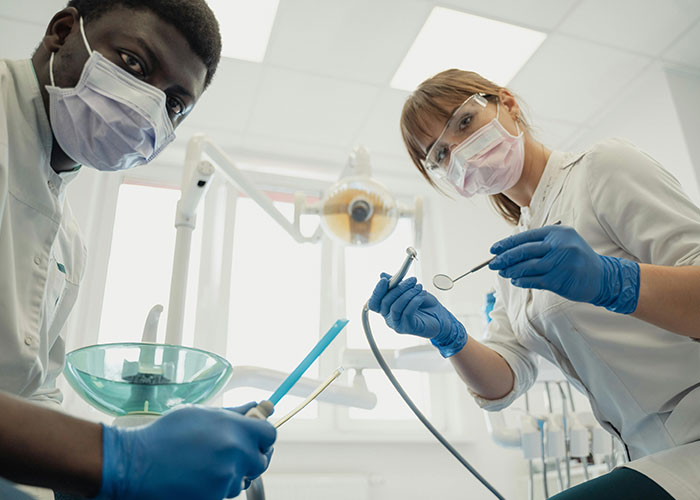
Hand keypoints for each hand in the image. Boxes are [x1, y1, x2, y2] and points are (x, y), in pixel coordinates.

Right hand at [99, 403, 276, 499]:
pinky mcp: (214, 497)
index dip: (263, 436)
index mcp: (234, 428)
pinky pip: (225, 491)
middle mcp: (235, 453)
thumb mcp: (201, 414)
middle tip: (232, 452)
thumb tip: (258, 408)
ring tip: (206, 462)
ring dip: (232, 472)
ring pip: (242, 478)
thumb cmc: (166, 435)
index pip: (269, 435)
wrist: (137, 464)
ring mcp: (225, 478)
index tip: (255, 437)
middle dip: (250, 456)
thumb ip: (235, 413)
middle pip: (261, 460)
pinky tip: (198, 475)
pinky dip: (217, 486)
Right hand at [368, 273, 466, 356]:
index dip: (377, 291)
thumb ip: (395, 284)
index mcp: (386, 309)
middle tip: (412, 280)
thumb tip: (382, 275)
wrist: (440, 317)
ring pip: (395, 307)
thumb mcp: (409, 290)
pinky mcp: (408, 328)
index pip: (374, 302)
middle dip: (399, 288)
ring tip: (419, 287)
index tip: (385, 280)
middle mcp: (389, 318)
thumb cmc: (423, 304)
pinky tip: (422, 295)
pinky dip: (414, 301)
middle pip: (385, 302)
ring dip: (408, 294)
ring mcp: (397, 324)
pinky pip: (407, 313)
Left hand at [489, 224, 638, 312]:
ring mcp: (559, 263)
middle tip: (493, 264)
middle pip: (523, 251)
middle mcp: (559, 245)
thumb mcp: (563, 242)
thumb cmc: (576, 259)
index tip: (494, 250)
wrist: (602, 277)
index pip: (525, 236)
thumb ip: (541, 244)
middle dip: (504, 258)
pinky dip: (522, 281)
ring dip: (511, 271)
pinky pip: (534, 280)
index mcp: (557, 232)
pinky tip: (516, 281)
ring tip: (503, 273)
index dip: (507, 244)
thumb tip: (510, 251)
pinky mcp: (559, 279)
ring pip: (526, 267)